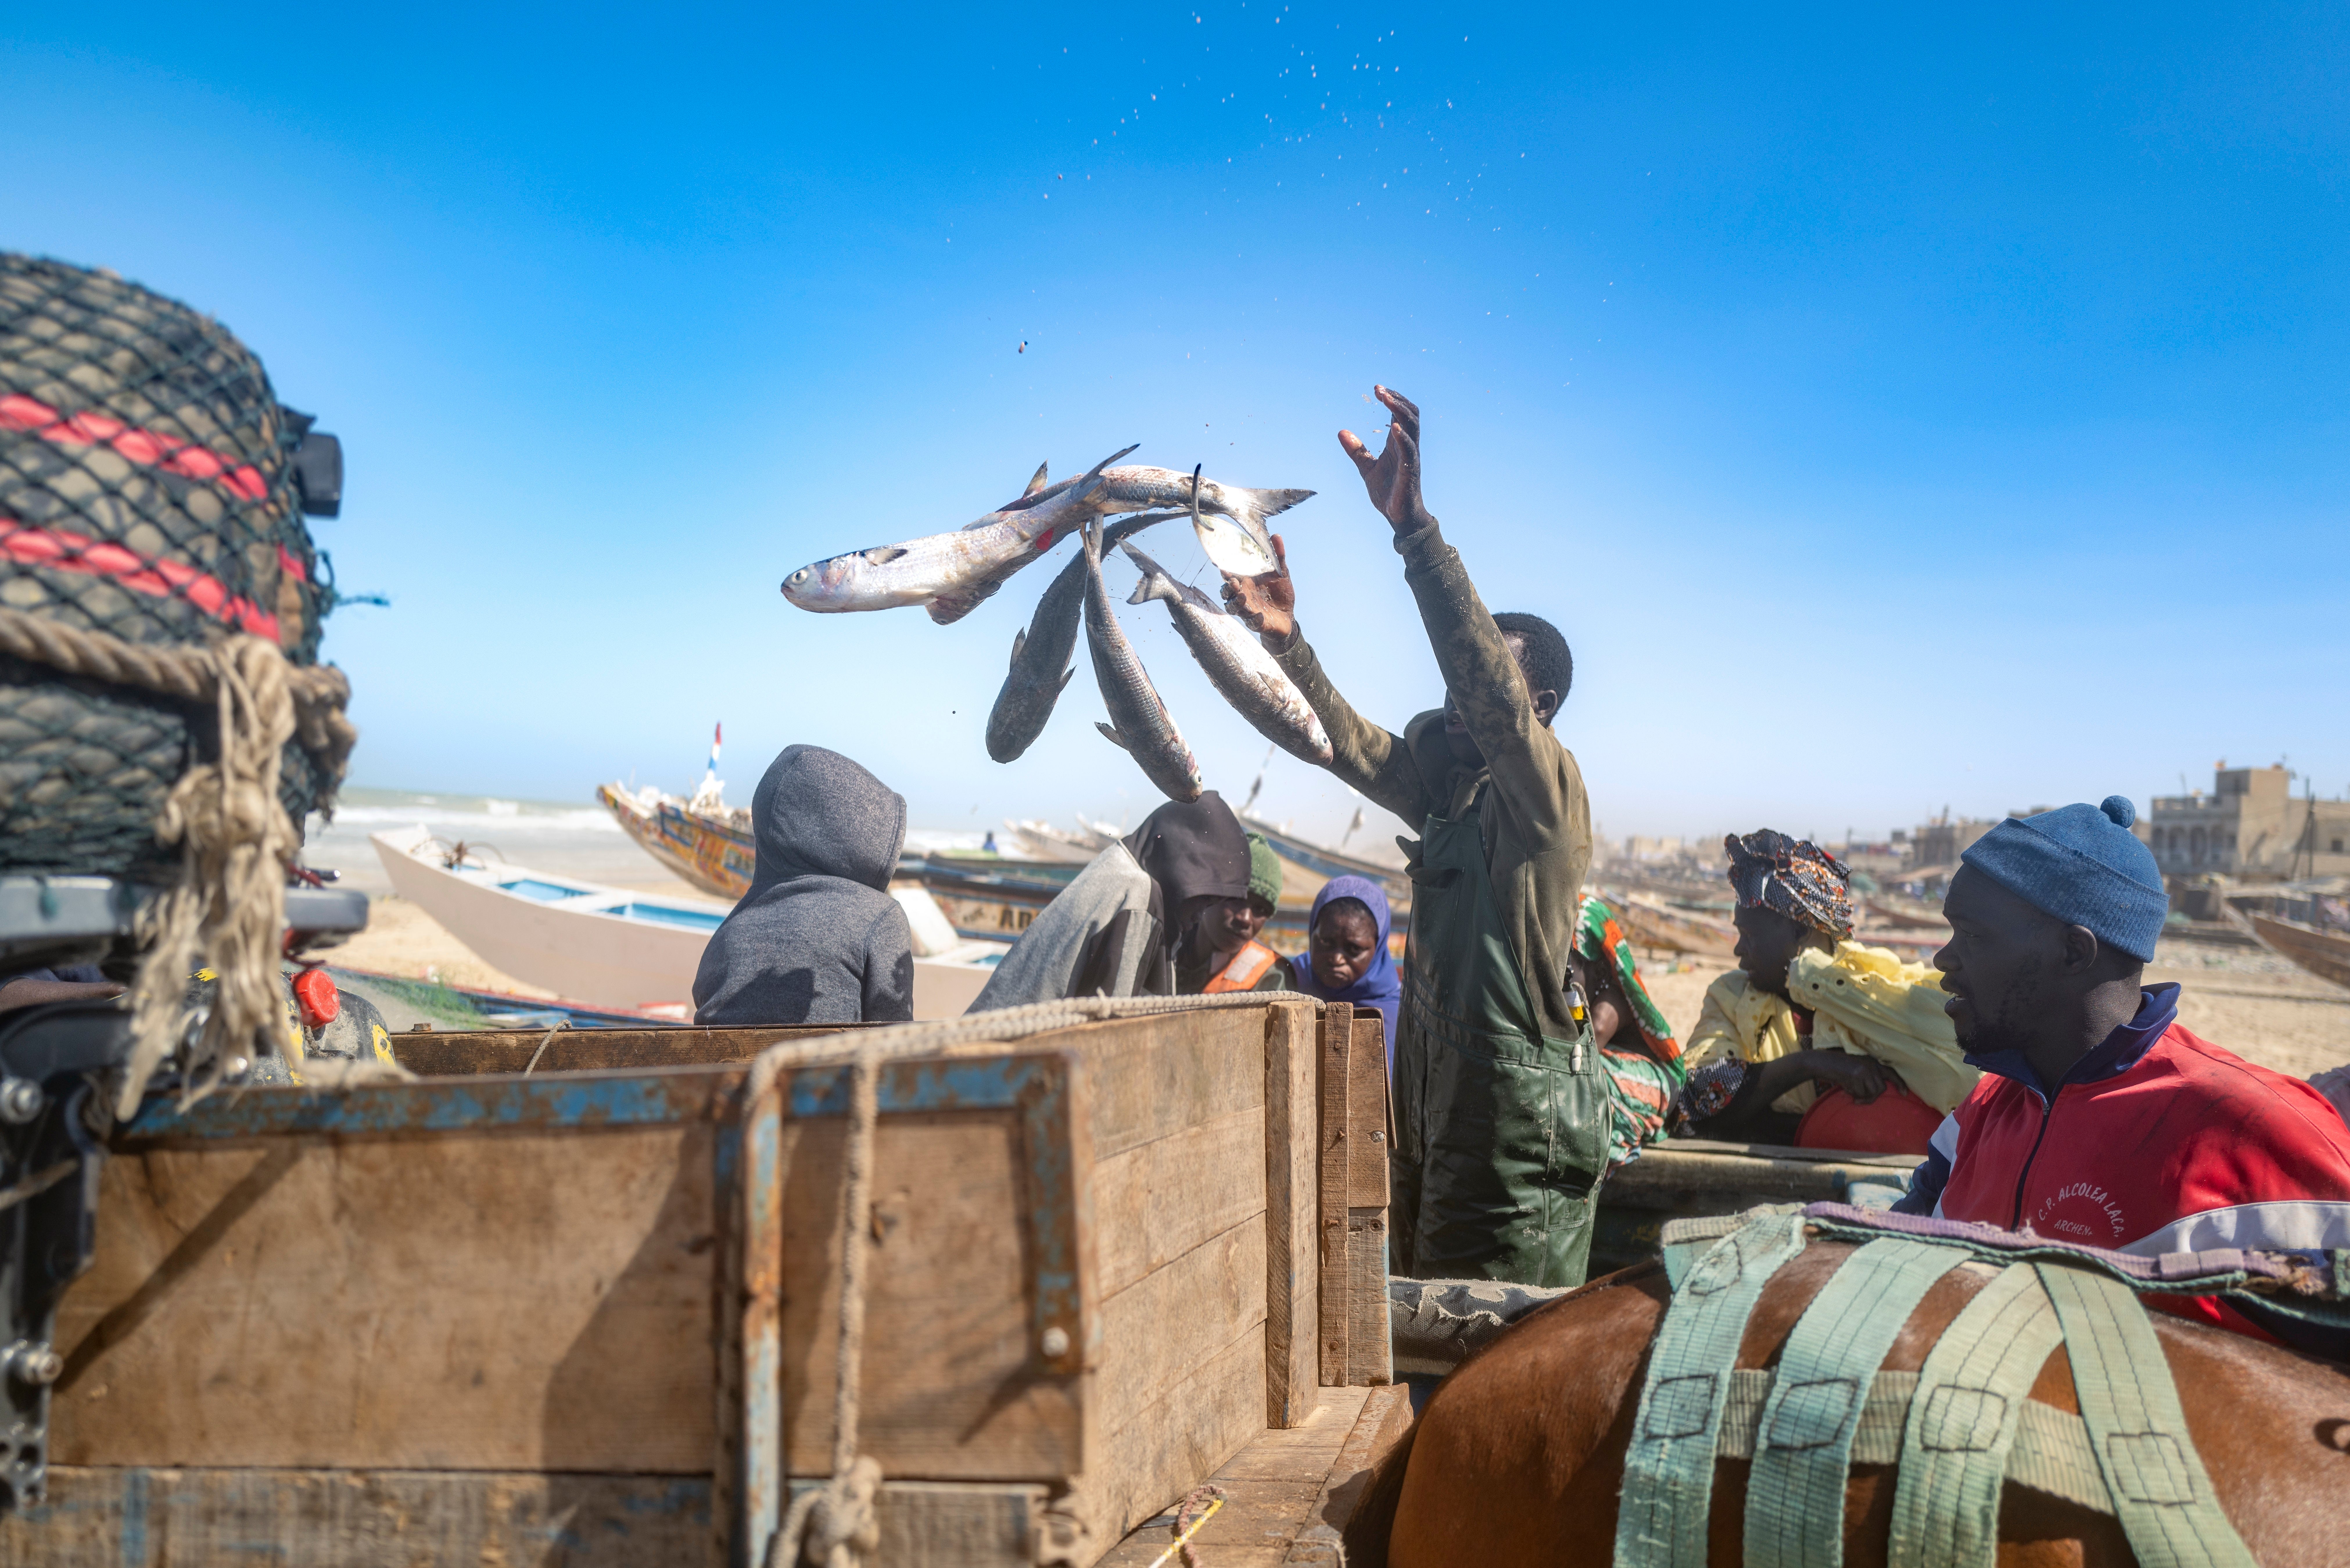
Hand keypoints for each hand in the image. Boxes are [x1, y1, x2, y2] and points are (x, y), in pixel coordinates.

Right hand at [1220, 533, 1296, 645]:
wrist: (1288, 615)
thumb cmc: (1280, 592)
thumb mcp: (1281, 572)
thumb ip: (1278, 556)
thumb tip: (1276, 535)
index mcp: (1246, 582)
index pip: (1230, 575)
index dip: (1224, 570)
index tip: (1220, 564)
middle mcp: (1243, 595)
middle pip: (1226, 592)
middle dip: (1227, 588)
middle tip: (1232, 582)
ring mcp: (1248, 610)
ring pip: (1233, 607)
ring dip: (1236, 603)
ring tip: (1243, 597)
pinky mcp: (1256, 623)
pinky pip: (1251, 623)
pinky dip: (1254, 619)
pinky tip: (1260, 615)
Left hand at [1337, 385, 1435, 534]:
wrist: (1399, 517)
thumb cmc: (1387, 491)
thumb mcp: (1366, 468)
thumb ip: (1356, 450)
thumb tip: (1341, 432)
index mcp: (1397, 443)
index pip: (1400, 413)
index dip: (1392, 399)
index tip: (1377, 389)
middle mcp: (1407, 446)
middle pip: (1410, 414)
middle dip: (1396, 398)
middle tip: (1379, 389)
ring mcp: (1410, 457)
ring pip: (1412, 426)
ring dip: (1399, 409)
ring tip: (1386, 397)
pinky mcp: (1410, 471)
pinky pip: (1409, 449)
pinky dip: (1402, 436)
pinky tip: (1393, 427)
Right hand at [1802, 1050, 1898, 1104]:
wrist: (1820, 1062)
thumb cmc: (1836, 1068)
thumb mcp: (1855, 1071)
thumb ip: (1866, 1078)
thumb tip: (1875, 1093)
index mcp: (1871, 1061)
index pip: (1890, 1073)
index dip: (1899, 1083)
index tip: (1905, 1093)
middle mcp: (1870, 1064)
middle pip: (1881, 1088)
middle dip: (1872, 1097)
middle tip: (1859, 1100)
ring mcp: (1864, 1069)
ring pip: (1872, 1092)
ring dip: (1861, 1097)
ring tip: (1851, 1093)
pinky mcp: (1856, 1075)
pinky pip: (1860, 1093)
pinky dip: (1852, 1095)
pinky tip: (1844, 1088)